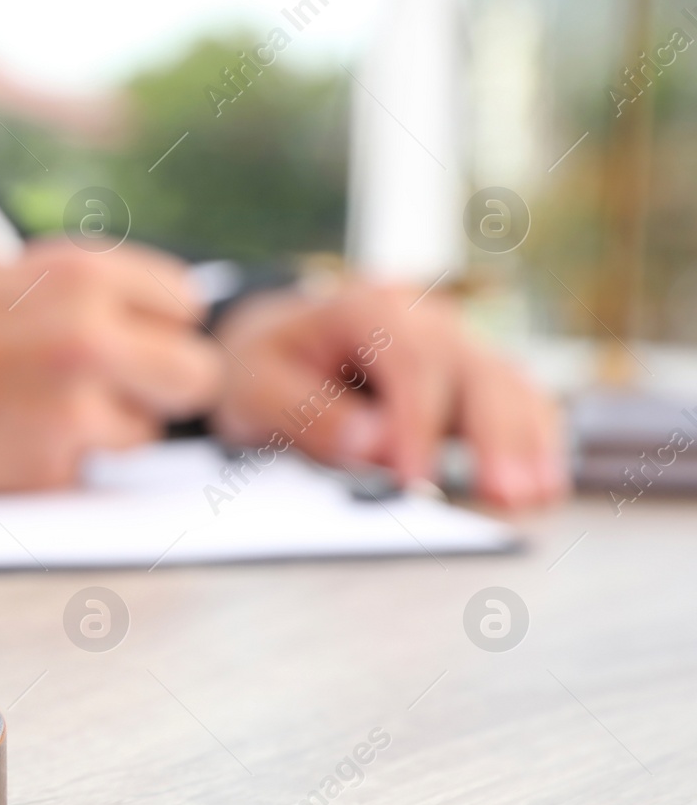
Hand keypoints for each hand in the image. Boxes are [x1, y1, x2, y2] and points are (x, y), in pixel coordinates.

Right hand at [0, 241, 222, 491]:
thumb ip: (76, 297)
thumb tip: (141, 329)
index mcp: (81, 270)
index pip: (183, 302)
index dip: (155, 328)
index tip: (130, 342)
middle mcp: (92, 333)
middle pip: (194, 375)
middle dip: (159, 389)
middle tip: (114, 395)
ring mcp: (73, 405)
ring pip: (141, 436)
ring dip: (99, 435)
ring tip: (24, 415)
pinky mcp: (45, 466)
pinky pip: (80, 476)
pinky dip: (46, 469)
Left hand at [210, 281, 566, 507]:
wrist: (271, 346)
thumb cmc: (263, 365)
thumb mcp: (257, 386)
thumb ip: (310, 414)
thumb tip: (375, 447)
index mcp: (367, 307)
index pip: (410, 360)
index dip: (419, 422)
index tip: (416, 479)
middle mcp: (423, 318)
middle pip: (475, 369)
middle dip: (494, 434)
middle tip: (504, 495)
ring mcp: (454, 346)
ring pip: (508, 383)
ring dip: (526, 441)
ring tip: (535, 497)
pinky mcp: (470, 379)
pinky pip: (517, 402)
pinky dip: (535, 440)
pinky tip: (546, 483)